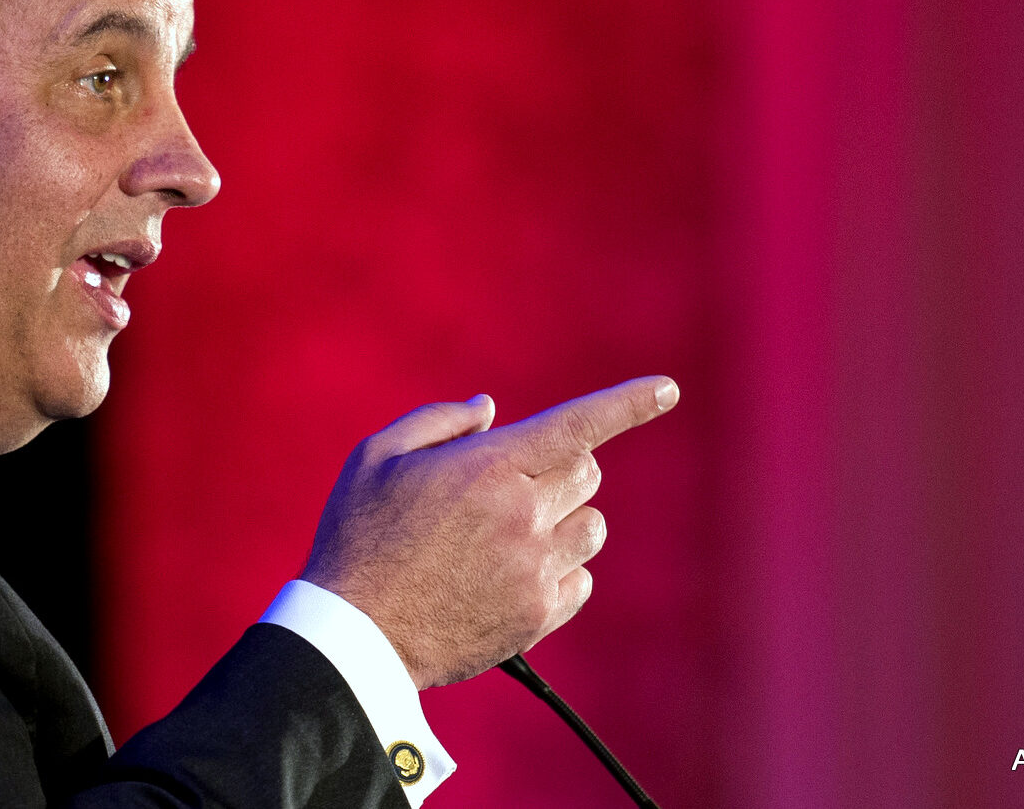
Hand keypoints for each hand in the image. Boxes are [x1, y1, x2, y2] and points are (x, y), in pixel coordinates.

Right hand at [301, 376, 678, 689]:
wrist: (356, 634)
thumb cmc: (358, 536)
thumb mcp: (376, 457)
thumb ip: (439, 422)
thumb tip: (490, 410)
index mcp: (488, 467)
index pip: (577, 424)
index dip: (629, 403)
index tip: (668, 390)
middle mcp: (523, 515)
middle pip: (586, 472)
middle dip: (560, 467)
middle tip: (512, 485)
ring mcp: (534, 569)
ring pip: (591, 528)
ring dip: (563, 520)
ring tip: (509, 536)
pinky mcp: (537, 616)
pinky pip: (581, 581)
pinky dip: (559, 572)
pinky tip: (511, 577)